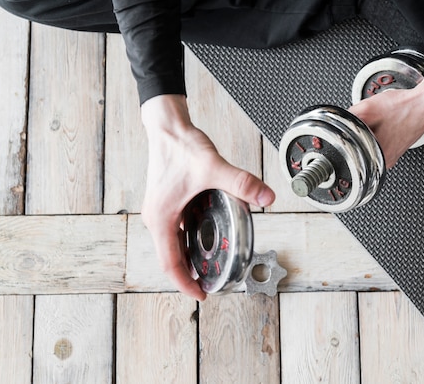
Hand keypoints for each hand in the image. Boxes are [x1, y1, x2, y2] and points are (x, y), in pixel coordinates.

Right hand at [140, 94, 275, 299]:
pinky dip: (189, 240)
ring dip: (189, 258)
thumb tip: (267, 198)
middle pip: (170, 257)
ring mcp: (160, 210)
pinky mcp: (167, 201)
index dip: (185, 284)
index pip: (170, 264)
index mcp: (161, 218)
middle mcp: (156, 218)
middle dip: (190, 274)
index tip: (202, 295)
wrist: (167, 127)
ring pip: (172, 244)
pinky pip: (176, 229)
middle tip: (211, 284)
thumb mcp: (213, 167)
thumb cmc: (181, 147)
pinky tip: (208, 235)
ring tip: (211, 265)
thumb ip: (241, 183)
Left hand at [348, 74, 423, 167]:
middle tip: (371, 119)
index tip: (354, 125)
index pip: (349, 148)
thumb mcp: (368, 107)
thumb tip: (338, 122)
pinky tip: (386, 121)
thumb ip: (349, 116)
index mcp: (377, 156)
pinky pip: (380, 139)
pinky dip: (380, 130)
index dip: (348, 133)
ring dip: (370, 130)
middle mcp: (385, 160)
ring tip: (381, 119)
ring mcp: (392, 155)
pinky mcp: (396, 147)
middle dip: (359, 131)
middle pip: (359, 146)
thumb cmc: (404, 106)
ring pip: (369, 142)